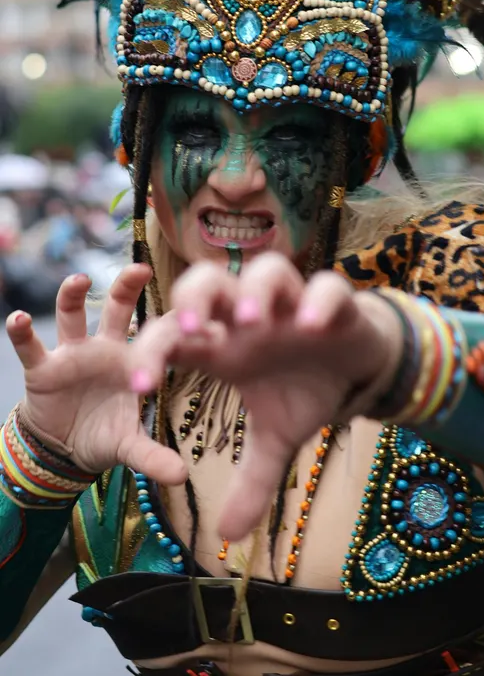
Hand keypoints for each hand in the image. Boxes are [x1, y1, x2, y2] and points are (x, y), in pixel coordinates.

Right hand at [5, 266, 185, 485]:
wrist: (61, 448)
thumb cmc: (103, 433)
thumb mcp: (128, 446)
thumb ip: (152, 457)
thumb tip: (183, 478)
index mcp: (134, 359)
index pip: (158, 334)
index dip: (177, 327)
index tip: (200, 320)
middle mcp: (106, 347)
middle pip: (118, 307)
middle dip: (127, 286)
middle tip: (141, 269)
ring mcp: (74, 352)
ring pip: (72, 314)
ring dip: (73, 295)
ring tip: (78, 280)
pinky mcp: (43, 366)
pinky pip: (31, 345)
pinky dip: (23, 331)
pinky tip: (19, 319)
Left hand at [128, 253, 402, 539]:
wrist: (357, 367)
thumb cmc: (304, 390)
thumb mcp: (276, 440)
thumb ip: (251, 481)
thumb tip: (227, 535)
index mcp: (225, 343)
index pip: (174, 334)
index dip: (150, 354)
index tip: (140, 389)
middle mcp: (252, 315)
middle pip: (208, 279)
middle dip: (193, 297)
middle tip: (187, 326)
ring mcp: (294, 303)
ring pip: (266, 270)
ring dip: (254, 292)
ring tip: (250, 324)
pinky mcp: (336, 302)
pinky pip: (328, 286)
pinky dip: (319, 301)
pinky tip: (312, 327)